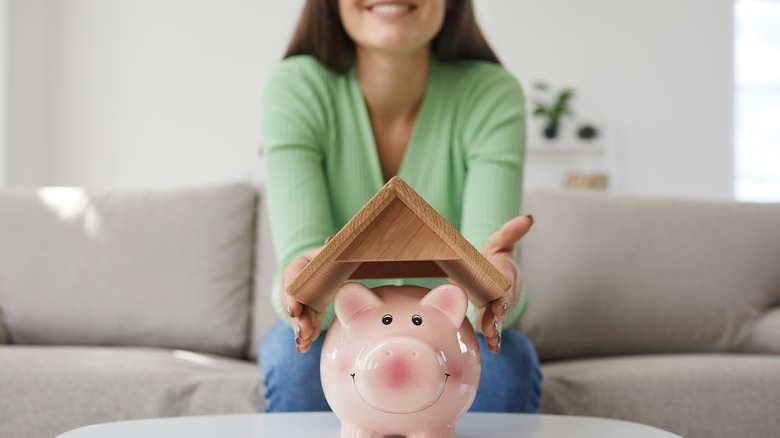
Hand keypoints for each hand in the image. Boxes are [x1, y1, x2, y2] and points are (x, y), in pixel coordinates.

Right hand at [280, 247, 323, 352]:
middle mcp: (293, 285)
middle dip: (297, 318)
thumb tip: (331, 241)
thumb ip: (332, 248)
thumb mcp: (331, 254)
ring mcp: (298, 302)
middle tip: (304, 331)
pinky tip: (303, 347)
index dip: (293, 295)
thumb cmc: (330, 260)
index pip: (292, 279)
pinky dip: (303, 337)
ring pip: (296, 317)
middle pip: (292, 302)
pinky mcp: (305, 315)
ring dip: (299, 330)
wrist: (329, 270)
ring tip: (304, 342)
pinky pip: (303, 326)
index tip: (295, 309)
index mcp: (299, 266)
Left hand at [477, 215, 533, 353]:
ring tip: (491, 342)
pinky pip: (491, 328)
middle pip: (500, 308)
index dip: (502, 297)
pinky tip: (492, 350)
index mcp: (505, 277)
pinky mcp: (488, 317)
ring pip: (496, 321)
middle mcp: (503, 295)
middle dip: (496, 319)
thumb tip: (529, 218)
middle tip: (490, 329)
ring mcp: (497, 308)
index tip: (498, 306)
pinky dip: (493, 339)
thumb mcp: (499, 242)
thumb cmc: (495, 257)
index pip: (504, 288)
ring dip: (495, 332)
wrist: (492, 273)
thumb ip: (510, 232)